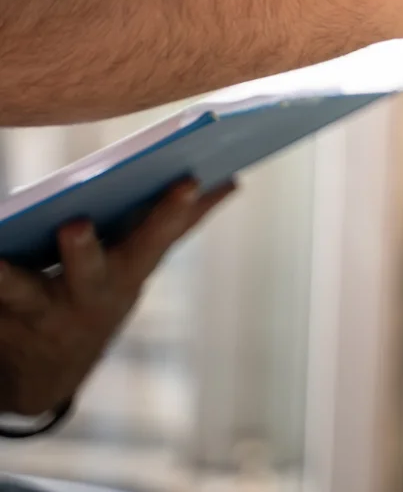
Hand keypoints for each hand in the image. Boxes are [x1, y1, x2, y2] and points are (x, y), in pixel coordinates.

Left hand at [0, 180, 235, 416]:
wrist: (47, 369)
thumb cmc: (101, 293)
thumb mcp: (140, 264)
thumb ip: (180, 223)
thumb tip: (233, 181)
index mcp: (129, 273)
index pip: (158, 237)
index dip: (174, 211)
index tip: (189, 180)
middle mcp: (89, 295)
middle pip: (89, 269)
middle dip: (85, 250)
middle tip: (75, 225)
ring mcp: (40, 311)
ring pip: (20, 290)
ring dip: (7, 277)